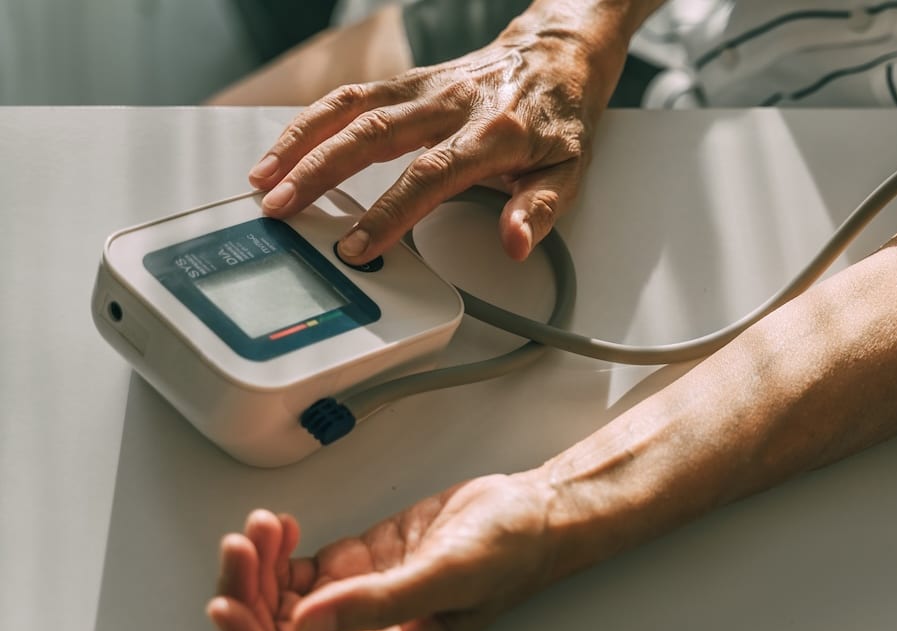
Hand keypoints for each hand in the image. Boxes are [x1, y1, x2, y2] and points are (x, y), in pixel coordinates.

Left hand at [207, 473, 557, 630]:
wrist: (528, 512)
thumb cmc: (508, 553)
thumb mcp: (446, 576)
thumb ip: (378, 605)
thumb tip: (306, 623)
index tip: (228, 606)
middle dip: (245, 595)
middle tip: (238, 548)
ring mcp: (354, 601)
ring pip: (278, 602)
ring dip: (257, 567)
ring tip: (261, 526)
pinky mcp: (354, 568)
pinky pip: (295, 572)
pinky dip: (276, 549)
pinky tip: (279, 525)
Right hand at [247, 18, 626, 262]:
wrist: (558, 56)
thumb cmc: (559, 119)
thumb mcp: (569, 172)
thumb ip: (538, 210)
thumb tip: (515, 243)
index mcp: (494, 133)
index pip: (431, 175)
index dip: (390, 211)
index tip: (358, 246)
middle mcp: (451, 105)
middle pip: (374, 135)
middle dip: (321, 173)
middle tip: (283, 209)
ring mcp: (424, 88)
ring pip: (351, 108)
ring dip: (303, 142)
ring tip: (264, 179)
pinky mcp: (408, 81)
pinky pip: (352, 96)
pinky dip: (312, 119)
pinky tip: (285, 146)